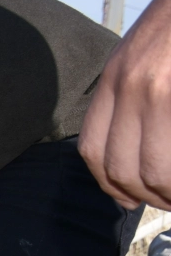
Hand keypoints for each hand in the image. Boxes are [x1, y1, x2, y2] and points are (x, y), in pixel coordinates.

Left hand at [81, 0, 170, 209]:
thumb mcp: (139, 55)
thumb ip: (128, 97)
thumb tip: (128, 151)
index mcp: (113, 79)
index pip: (92, 150)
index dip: (108, 184)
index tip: (128, 197)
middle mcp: (131, 87)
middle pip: (120, 167)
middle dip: (143, 195)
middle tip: (165, 201)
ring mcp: (160, 91)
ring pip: (153, 169)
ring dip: (167, 191)